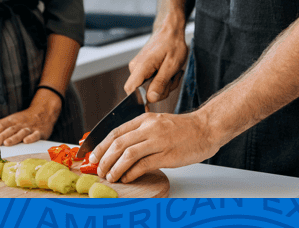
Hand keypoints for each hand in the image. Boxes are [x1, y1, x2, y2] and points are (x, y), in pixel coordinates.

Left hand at [0, 105, 56, 146]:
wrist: (43, 110)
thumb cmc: (23, 118)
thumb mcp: (9, 120)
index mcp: (11, 121)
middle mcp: (19, 124)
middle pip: (9, 129)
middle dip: (0, 136)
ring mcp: (29, 128)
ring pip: (21, 132)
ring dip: (14, 138)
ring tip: (6, 143)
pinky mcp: (40, 131)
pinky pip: (35, 135)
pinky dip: (31, 138)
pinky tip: (26, 141)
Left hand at [89, 110, 217, 183]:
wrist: (206, 128)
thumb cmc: (183, 128)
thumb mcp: (158, 123)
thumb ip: (141, 131)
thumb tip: (121, 146)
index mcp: (145, 119)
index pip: (116, 131)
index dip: (101, 145)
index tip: (93, 155)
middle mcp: (149, 128)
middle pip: (118, 143)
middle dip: (104, 158)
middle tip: (97, 169)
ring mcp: (158, 142)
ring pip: (128, 155)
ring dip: (115, 168)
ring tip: (110, 176)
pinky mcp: (167, 155)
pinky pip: (143, 165)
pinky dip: (131, 173)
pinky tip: (126, 178)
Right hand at [124, 28, 186, 102]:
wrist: (170, 32)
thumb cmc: (173, 46)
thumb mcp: (171, 66)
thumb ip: (160, 83)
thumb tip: (150, 99)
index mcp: (141, 66)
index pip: (131, 90)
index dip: (138, 101)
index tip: (150, 107)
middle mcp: (135, 68)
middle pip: (142, 92)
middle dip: (160, 91)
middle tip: (173, 80)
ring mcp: (138, 68)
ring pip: (148, 88)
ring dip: (163, 86)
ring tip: (173, 73)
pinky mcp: (142, 69)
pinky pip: (150, 82)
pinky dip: (161, 81)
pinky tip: (168, 73)